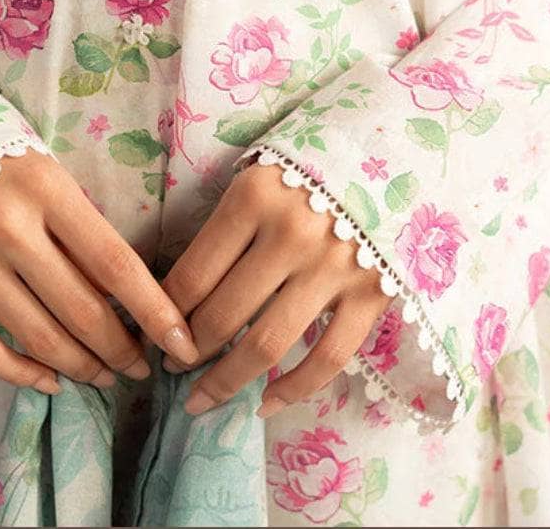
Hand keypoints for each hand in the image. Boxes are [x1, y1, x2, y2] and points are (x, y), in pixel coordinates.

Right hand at [0, 147, 200, 392]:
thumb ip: (74, 220)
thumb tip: (121, 289)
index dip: (154, 311)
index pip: (114, 262)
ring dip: (81, 366)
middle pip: (81, 308)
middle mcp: (7, 227)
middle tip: (141, 368)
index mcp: (44, 187)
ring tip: (104, 376)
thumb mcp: (39, 168)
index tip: (182, 343)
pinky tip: (49, 381)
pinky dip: (24, 375)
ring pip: (39, 336)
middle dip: (121, 349)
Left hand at [159, 161, 388, 418]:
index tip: (154, 333)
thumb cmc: (313, 163)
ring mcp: (334, 267)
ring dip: (226, 381)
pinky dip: (293, 390)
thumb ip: (228, 223)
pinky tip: (265, 404)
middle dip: (190, 352)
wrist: (395, 145)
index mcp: (254, 197)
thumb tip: (181, 291)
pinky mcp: (372, 294)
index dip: (166, 314)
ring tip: (202, 400)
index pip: (193, 274)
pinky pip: (327, 359)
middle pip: (224, 315)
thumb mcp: (260, 174)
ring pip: (267, 345)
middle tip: (173, 368)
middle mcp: (291, 233)